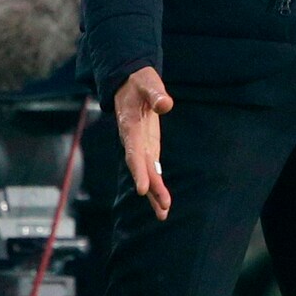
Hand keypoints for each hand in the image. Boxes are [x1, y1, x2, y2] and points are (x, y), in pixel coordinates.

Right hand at [114, 66, 173, 220]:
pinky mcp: (148, 147)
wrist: (130, 84)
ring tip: (163, 213)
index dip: (138, 170)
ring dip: (155, 192)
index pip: (134, 152)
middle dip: (151, 188)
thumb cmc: (139, 82)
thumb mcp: (147, 82)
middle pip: (141, 168)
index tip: (142, 189)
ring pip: (146, 172)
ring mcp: (140, 145)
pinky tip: (162, 202)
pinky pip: (152, 168)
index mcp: (130, 126)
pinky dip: (157, 184)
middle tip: (163, 207)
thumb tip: (166, 104)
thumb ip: (155, 93)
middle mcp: (133, 140)